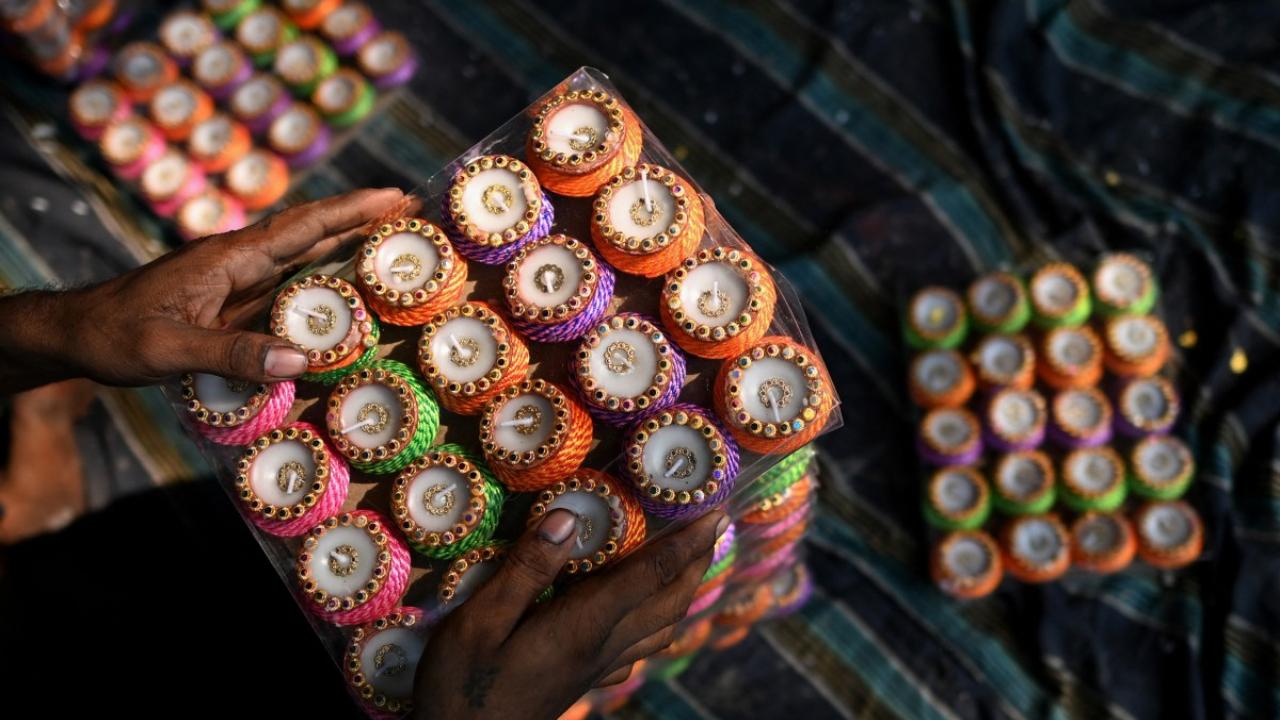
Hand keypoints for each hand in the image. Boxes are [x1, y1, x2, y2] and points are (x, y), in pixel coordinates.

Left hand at [0, 188, 403, 391]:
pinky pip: (288, 286)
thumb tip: (302, 359)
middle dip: (363, 219)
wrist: (76, 334)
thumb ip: (232, 352)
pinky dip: (322, 280)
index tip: (393, 197)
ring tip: (394, 242)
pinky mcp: (232, 301)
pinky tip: (344, 290)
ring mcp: (237, 279)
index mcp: (229, 258)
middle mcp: (239, 261)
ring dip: (348, 245)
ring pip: (303, 257)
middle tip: (413, 211)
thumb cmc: (115, 335)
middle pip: (312, 232)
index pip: (301, 227)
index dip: (350, 212)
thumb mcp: (169, 349)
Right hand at [414, 508, 728, 719]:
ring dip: (683, 591)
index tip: (715, 513)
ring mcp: (597, 668)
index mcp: (584, 626)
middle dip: (696, 563)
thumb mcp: (479, 622)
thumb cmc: (461, 686)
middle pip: (669, 602)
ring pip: (661, 628)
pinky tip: (645, 616)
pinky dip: (657, 623)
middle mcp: (602, 647)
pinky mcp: (584, 680)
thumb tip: (569, 518)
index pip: (650, 576)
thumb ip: (526, 570)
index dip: (686, 542)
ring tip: (690, 563)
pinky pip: (638, 649)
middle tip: (713, 527)